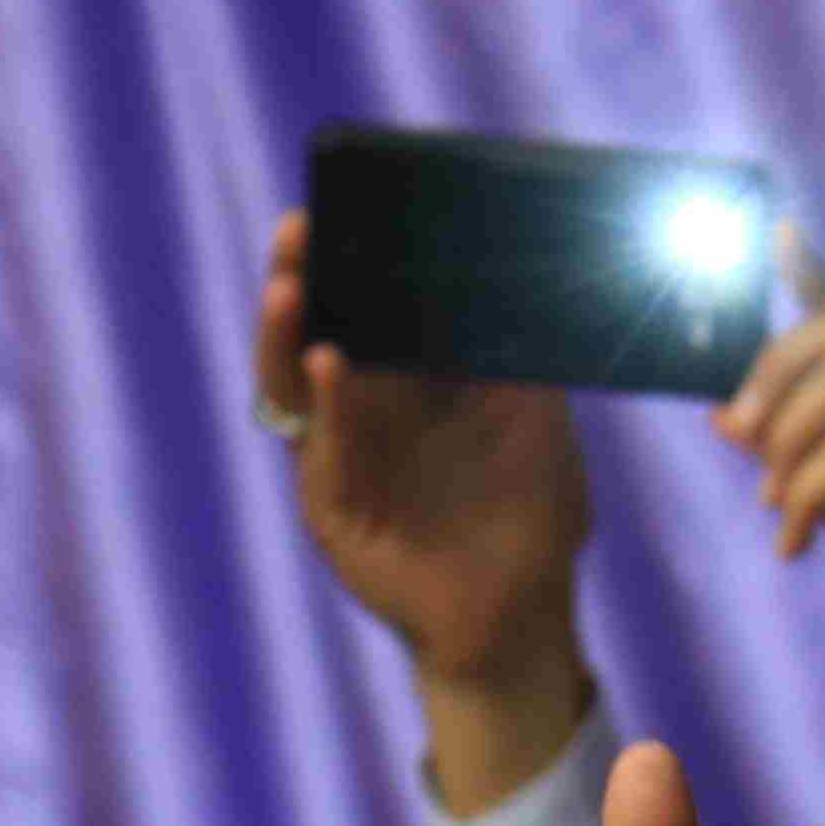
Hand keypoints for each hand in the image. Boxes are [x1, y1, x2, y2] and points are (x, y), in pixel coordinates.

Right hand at [255, 209, 595, 811]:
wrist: (520, 618)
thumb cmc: (532, 516)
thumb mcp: (537, 422)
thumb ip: (518, 358)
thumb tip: (523, 278)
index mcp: (407, 382)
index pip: (364, 306)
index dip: (348, 261)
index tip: (342, 207)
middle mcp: (363, 410)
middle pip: (313, 330)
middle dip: (299, 279)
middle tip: (297, 229)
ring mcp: (340, 455)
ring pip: (295, 382)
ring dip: (287, 333)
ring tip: (290, 286)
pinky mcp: (332, 505)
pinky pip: (322, 449)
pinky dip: (329, 406)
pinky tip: (331, 365)